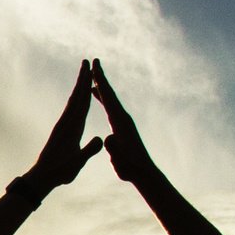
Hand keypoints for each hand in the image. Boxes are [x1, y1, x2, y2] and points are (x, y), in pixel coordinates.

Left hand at [19, 61, 102, 193]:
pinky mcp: (62, 130)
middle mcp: (67, 123)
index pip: (82, 103)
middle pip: (77, 96)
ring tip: (83, 73)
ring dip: (79, 86)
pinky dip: (76, 99)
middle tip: (86, 61)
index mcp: (72, 128)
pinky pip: (70, 109)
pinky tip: (77, 97)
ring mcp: (63, 125)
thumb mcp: (76, 163)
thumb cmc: (60, 172)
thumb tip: (100, 139)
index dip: (87, 87)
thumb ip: (88, 151)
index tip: (90, 72)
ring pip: (73, 101)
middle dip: (82, 79)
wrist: (42, 177)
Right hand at [88, 64, 156, 188]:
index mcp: (121, 122)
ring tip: (92, 74)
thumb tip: (109, 138)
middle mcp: (123, 117)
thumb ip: (114, 149)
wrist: (143, 172)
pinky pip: (110, 106)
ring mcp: (123, 120)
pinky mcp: (122, 125)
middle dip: (101, 77)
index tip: (94, 67)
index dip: (101, 82)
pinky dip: (102, 97)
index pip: (109, 98)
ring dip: (101, 85)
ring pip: (110, 98)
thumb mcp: (120, 160)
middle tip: (94, 61)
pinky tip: (97, 94)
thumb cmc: (130, 168)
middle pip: (110, 93)